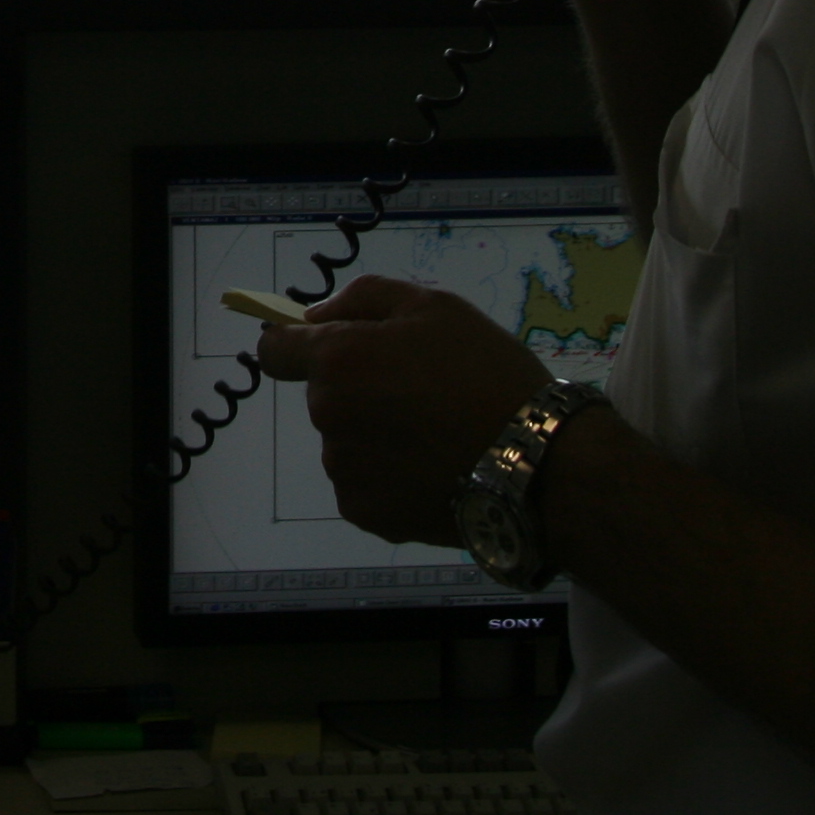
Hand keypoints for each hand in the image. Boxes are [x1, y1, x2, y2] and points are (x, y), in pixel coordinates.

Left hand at [256, 278, 548, 546]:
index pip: (274, 350)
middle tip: (420, 392)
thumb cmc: (488, 374)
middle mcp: (328, 417)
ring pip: (346, 441)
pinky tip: (434, 469)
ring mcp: (345, 471)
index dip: (296, 345)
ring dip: (375, 435)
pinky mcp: (366, 513)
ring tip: (436, 435)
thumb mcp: (434, 307)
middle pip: (325, 396)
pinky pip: (364, 483)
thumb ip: (363, 300)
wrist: (539, 465)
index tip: (325, 347)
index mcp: (339, 360)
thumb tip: (315, 318)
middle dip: (358, 389)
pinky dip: (389, 476)